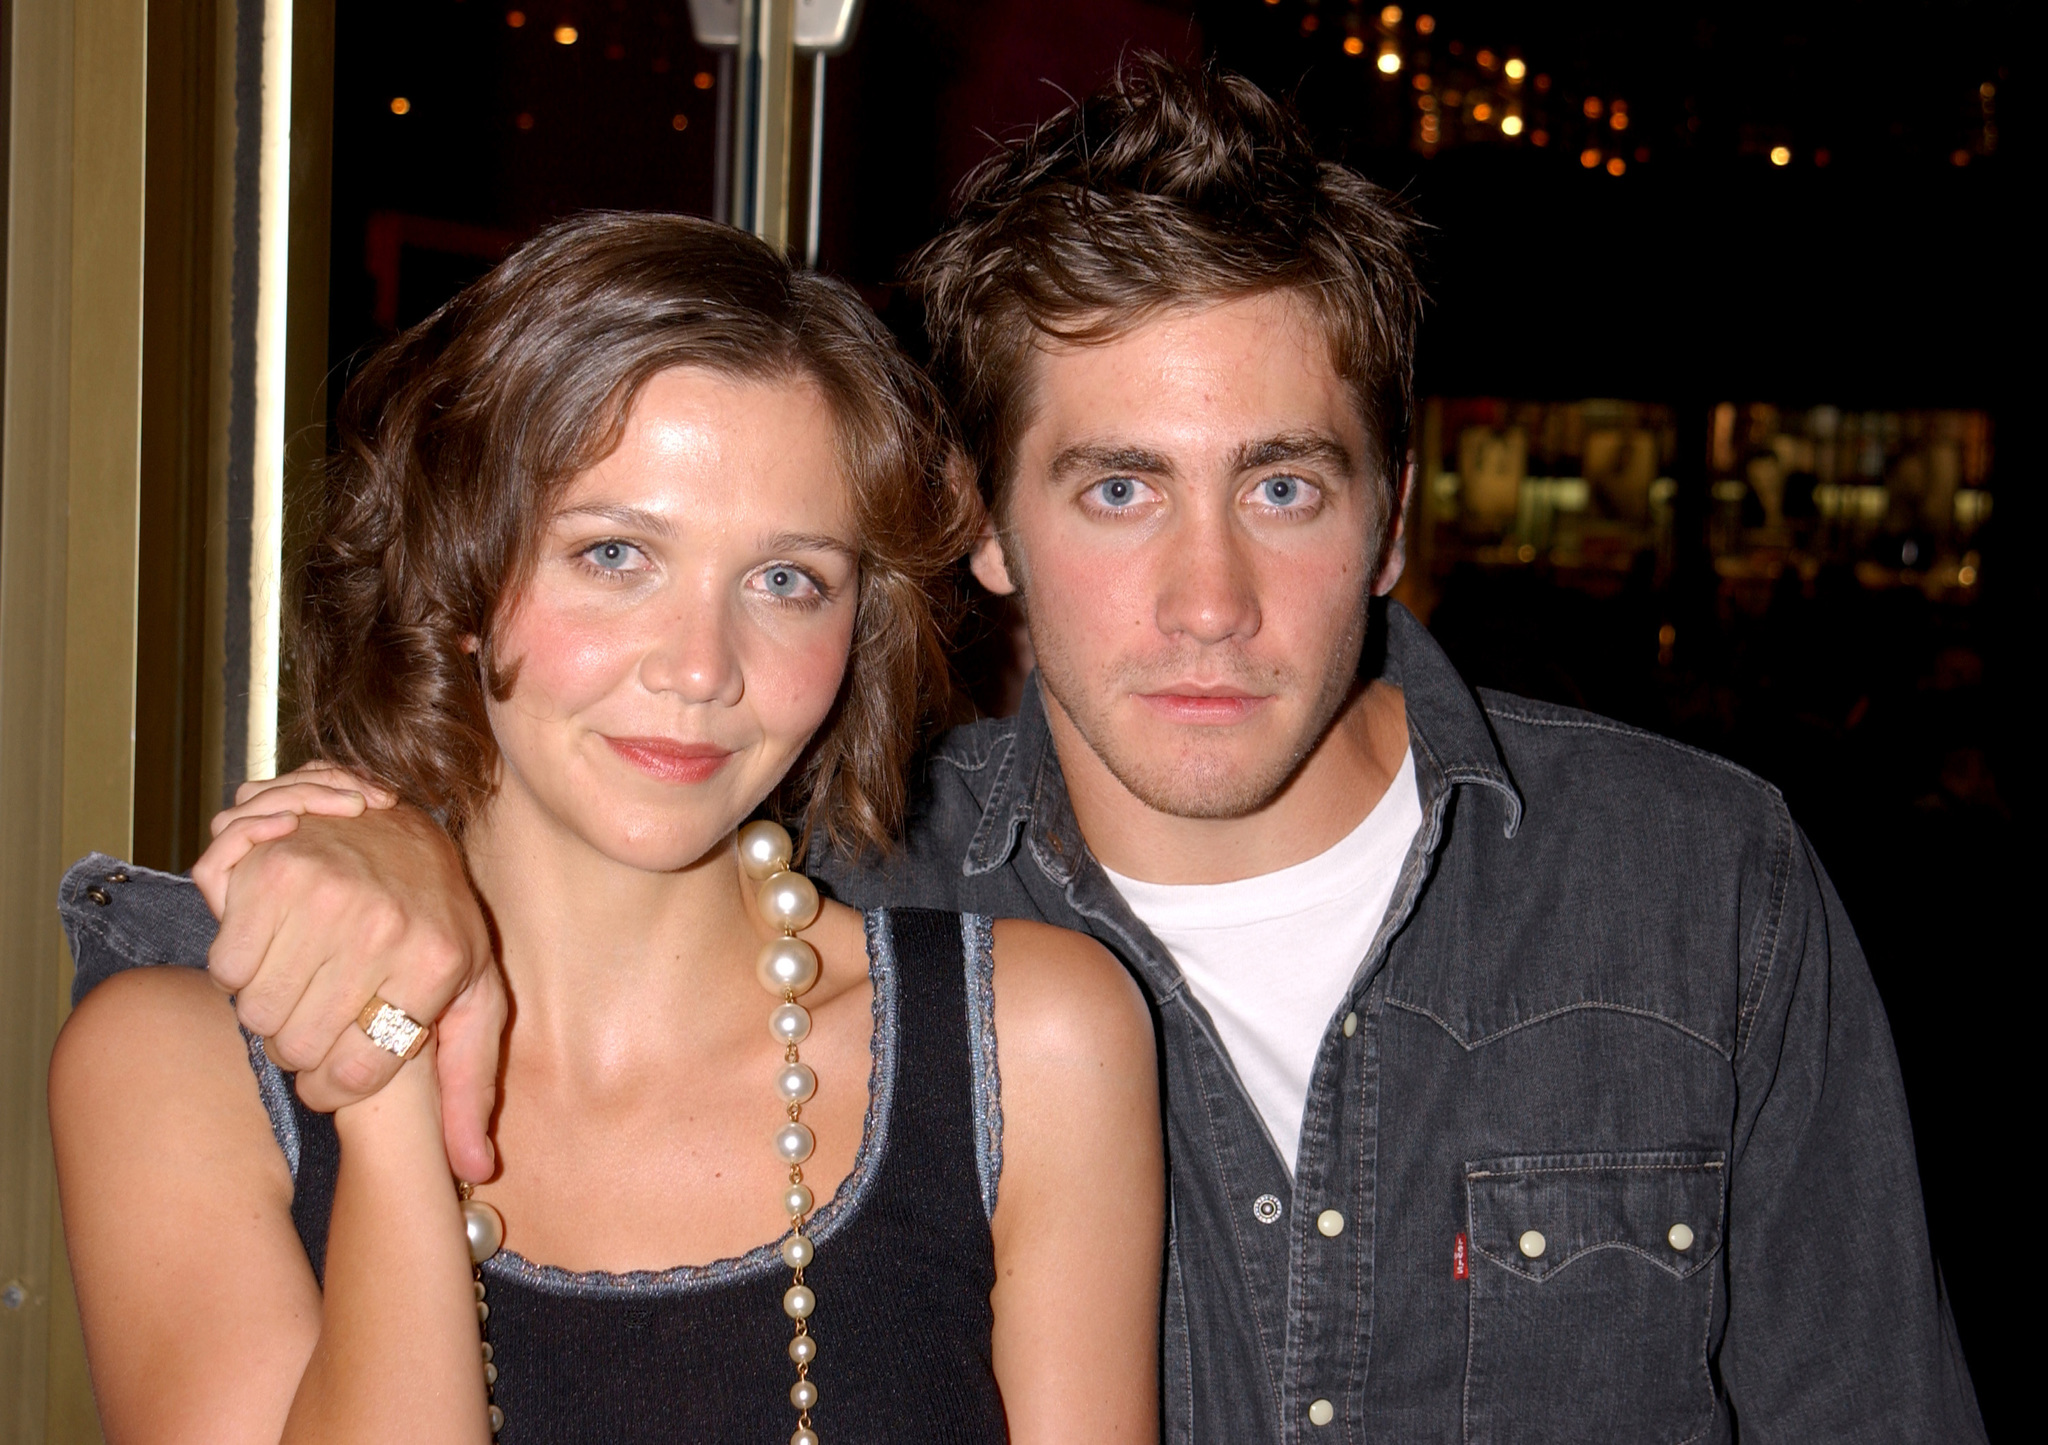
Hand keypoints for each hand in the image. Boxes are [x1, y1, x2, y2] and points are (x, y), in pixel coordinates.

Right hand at [193, 766, 502, 1182]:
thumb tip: (475, 1172)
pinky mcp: (275, 870)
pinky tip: (273, 954)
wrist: (411, 833)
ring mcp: (328, 893)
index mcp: (436, 964)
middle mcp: (383, 926)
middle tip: (314, 1023)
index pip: (354, 1074)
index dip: (334, 1087)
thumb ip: (471, 1088)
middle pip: (298, 1047)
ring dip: (268, 1011)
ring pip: (257, 1009)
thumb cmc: (441, 929)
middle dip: (300, 1048)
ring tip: (297, 989)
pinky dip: (239, 969)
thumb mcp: (475, 1002)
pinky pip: (227, 963)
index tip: (337, 1071)